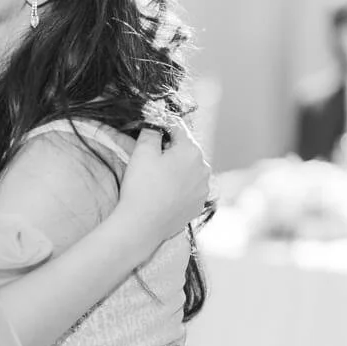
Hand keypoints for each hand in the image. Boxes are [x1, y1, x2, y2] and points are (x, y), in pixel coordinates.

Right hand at [113, 119, 211, 253]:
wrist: (143, 224)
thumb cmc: (142, 186)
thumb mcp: (142, 152)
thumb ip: (151, 131)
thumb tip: (156, 121)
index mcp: (191, 150)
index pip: (178, 129)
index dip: (162, 127)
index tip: (150, 132)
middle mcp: (204, 167)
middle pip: (186, 150)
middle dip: (170, 151)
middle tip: (149, 160)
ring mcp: (203, 188)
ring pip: (189, 170)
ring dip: (176, 169)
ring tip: (156, 179)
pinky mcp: (199, 205)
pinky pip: (190, 189)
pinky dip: (179, 187)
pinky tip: (164, 194)